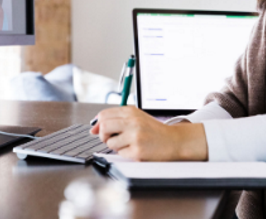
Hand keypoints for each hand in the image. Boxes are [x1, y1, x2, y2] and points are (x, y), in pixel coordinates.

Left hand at [90, 106, 207, 161]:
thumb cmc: (152, 130)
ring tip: (128, 143)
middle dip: (103, 135)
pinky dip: (125, 153)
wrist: (172, 140)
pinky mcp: (137, 150)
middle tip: (112, 138)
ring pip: (110, 142)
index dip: (98, 124)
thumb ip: (116, 119)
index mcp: (131, 111)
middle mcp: (132, 121)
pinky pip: (120, 153)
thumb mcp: (136, 118)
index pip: (104, 114)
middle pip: (104, 126)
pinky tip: (135, 149)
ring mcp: (135, 135)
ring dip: (116, 145)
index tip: (100, 130)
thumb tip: (93, 128)